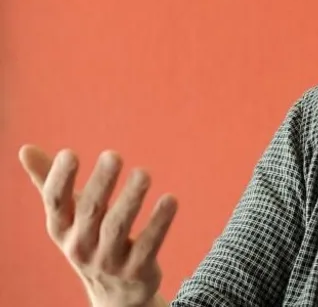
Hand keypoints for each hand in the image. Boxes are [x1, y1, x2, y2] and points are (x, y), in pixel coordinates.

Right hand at [18, 145, 177, 306]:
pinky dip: (159, 222)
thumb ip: (49, 180)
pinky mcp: (137, 269)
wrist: (113, 292)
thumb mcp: (67, 215)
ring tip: (143, 173)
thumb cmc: (88, 238)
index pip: (56, 202)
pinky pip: (148, 244)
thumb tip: (24, 148)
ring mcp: (108, 260)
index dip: (60, 178)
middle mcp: (80, 245)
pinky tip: (170, 199)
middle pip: (89, 210)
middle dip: (101, 183)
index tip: (69, 153)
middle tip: (113, 155)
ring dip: (131, 198)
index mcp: (61, 228)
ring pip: (118, 227)